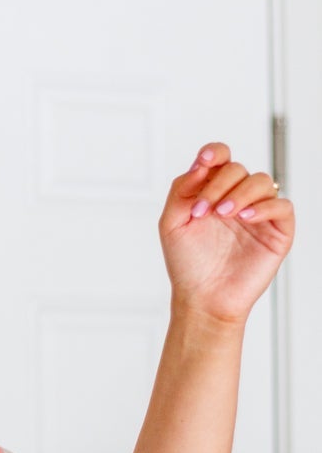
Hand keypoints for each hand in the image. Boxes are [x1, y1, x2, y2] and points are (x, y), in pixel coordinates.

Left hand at [160, 142, 294, 325]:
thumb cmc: (188, 264)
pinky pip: (281, 205)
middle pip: (237, 169)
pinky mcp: (277, 230)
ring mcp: (259, 213)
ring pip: (261, 182)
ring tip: (223, 214)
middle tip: (203, 211)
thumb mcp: (172, 223)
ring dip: (240, 194)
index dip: (214, 153)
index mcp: (212, 192)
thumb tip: (200, 164)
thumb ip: (182, 189)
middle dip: (219, 184)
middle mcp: (237, 198)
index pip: (220, 158)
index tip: (204, 161)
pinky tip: (245, 218)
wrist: (202, 299)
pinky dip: (264, 207)